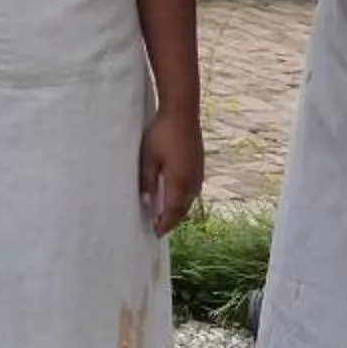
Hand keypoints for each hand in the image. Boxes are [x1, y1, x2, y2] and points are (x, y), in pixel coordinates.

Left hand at [140, 107, 204, 234]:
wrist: (182, 114)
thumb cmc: (161, 134)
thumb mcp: (148, 158)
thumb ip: (147, 181)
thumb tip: (145, 203)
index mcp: (179, 182)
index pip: (172, 211)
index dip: (164, 224)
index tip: (155, 233)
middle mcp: (193, 182)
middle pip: (183, 209)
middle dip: (172, 220)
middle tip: (159, 227)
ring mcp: (199, 174)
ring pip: (189, 200)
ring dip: (179, 210)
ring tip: (166, 215)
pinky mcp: (200, 167)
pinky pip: (193, 190)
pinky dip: (184, 199)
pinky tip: (175, 197)